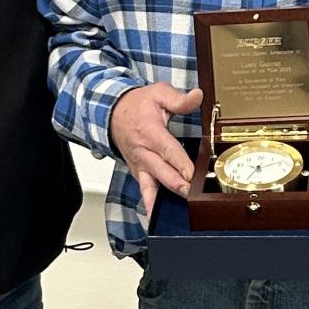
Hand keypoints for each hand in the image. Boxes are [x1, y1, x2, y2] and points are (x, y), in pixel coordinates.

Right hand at [109, 83, 203, 213]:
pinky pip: (143, 189)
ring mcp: (138, 164)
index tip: (192, 174)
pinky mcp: (137, 171)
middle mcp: (143, 152)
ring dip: (161, 198)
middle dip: (176, 184)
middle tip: (190, 193)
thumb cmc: (136, 104)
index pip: (168, 150)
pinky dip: (148, 202)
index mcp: (150, 132)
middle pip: (161, 171)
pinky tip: (154, 215)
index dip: (181, 163)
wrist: (111, 112)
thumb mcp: (158, 93)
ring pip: (150, 184)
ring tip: (172, 210)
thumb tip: (198, 96)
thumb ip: (179, 99)